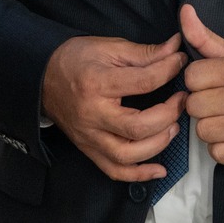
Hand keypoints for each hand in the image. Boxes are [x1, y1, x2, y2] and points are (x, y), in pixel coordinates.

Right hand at [41, 34, 186, 181]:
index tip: (180, 63)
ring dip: (158, 145)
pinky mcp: (88, 150)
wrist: (41, 78)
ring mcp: (89, 137)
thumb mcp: (108, 47)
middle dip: (167, 115)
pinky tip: (159, 169)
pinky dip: (139, 175)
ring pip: (127, 155)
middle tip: (182, 101)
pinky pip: (114, 171)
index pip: (143, 82)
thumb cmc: (75, 60)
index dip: (168, 71)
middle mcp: (92, 115)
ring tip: (172, 128)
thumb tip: (176, 48)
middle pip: (137, 127)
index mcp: (97, 83)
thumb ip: (144, 52)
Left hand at [182, 5, 223, 163]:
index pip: (193, 76)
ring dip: (210, 127)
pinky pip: (217, 153)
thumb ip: (207, 38)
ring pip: (203, 131)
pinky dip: (221, 148)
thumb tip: (184, 11)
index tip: (210, 83)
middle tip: (217, 102)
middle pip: (194, 105)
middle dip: (201, 105)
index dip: (197, 81)